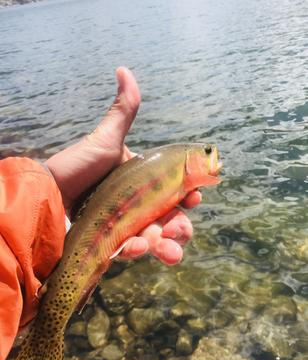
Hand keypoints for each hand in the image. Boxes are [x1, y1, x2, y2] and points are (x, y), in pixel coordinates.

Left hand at [46, 67, 201, 264]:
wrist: (48, 191)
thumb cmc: (80, 164)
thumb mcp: (107, 139)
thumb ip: (124, 110)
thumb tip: (123, 69)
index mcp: (144, 183)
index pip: (174, 191)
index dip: (188, 195)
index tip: (195, 196)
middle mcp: (139, 205)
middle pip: (170, 220)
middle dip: (181, 228)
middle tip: (180, 230)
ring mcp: (126, 225)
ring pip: (156, 240)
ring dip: (167, 247)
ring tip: (168, 252)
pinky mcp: (112, 242)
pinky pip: (131, 249)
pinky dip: (138, 250)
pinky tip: (137, 248)